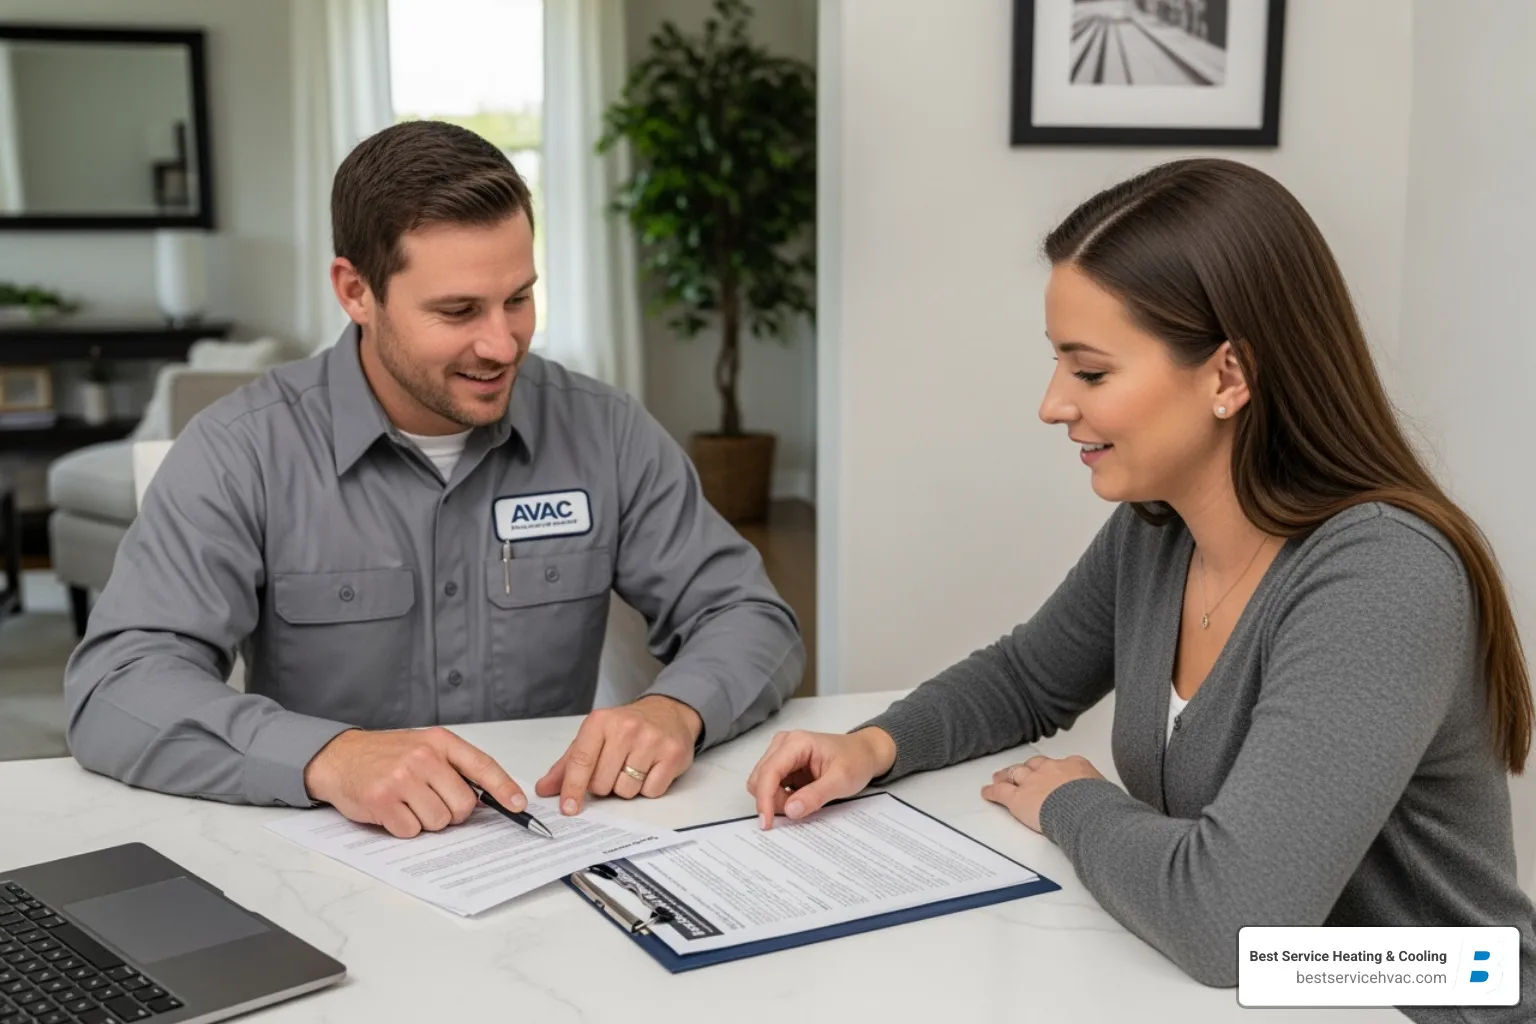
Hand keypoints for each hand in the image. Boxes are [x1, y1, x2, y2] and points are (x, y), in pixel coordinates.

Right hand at [303, 727, 525, 838]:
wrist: (340, 757)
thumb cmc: (386, 755)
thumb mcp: (424, 747)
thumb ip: (454, 767)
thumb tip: (489, 798)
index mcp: (439, 741)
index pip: (482, 765)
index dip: (504, 788)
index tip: (518, 805)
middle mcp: (423, 757)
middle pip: (463, 805)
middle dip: (452, 812)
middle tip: (431, 801)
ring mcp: (402, 778)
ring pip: (439, 821)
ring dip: (425, 820)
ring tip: (408, 802)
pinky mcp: (383, 800)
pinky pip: (412, 831)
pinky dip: (403, 828)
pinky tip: (392, 810)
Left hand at [535, 695, 702, 813]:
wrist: (668, 712)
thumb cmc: (627, 727)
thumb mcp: (594, 737)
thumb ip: (569, 764)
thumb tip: (545, 789)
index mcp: (601, 721)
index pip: (582, 761)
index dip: (572, 788)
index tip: (568, 807)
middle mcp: (626, 728)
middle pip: (603, 783)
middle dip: (605, 786)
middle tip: (614, 769)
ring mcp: (651, 740)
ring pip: (626, 790)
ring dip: (627, 788)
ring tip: (634, 767)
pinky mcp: (672, 754)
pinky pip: (651, 791)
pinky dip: (648, 788)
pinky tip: (650, 769)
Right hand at [745, 727, 896, 829]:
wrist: (864, 753)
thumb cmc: (856, 761)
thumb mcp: (841, 781)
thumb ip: (815, 796)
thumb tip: (790, 810)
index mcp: (796, 743)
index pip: (769, 772)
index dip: (765, 799)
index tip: (766, 824)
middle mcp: (783, 744)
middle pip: (760, 779)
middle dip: (773, 801)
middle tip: (799, 810)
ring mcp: (781, 753)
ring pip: (762, 783)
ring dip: (777, 800)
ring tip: (804, 802)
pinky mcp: (783, 764)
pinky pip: (771, 786)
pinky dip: (780, 798)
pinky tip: (800, 799)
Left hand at [981, 755, 1104, 832]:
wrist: (1086, 810)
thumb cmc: (1099, 805)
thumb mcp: (1106, 792)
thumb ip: (1100, 793)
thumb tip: (1108, 803)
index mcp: (1074, 766)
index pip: (1061, 765)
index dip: (1053, 770)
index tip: (1052, 773)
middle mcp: (1051, 770)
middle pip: (1034, 765)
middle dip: (1027, 769)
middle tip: (1022, 772)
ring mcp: (1033, 782)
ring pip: (1015, 774)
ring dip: (1007, 776)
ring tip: (1000, 777)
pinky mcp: (1019, 798)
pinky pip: (1001, 792)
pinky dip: (992, 792)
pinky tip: (987, 792)